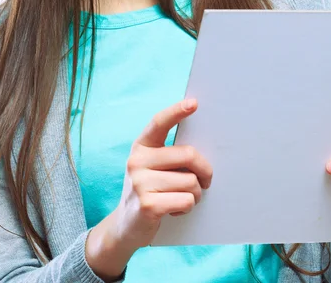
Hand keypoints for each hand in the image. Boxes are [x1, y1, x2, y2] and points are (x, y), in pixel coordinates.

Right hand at [86, 98, 213, 280]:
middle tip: (206, 181)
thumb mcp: (152, 168)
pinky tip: (174, 210)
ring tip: (183, 198)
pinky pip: (186, 200)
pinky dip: (187, 207)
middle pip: (188, 154)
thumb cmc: (149, 191)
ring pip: (191, 182)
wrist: (125, 227)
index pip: (159, 123)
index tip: (194, 103)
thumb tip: (202, 152)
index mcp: (141, 146)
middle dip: (205, 170)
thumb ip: (170, 156)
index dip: (176, 111)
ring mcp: (139, 183)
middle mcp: (136, 161)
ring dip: (195, 194)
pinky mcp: (147, 205)